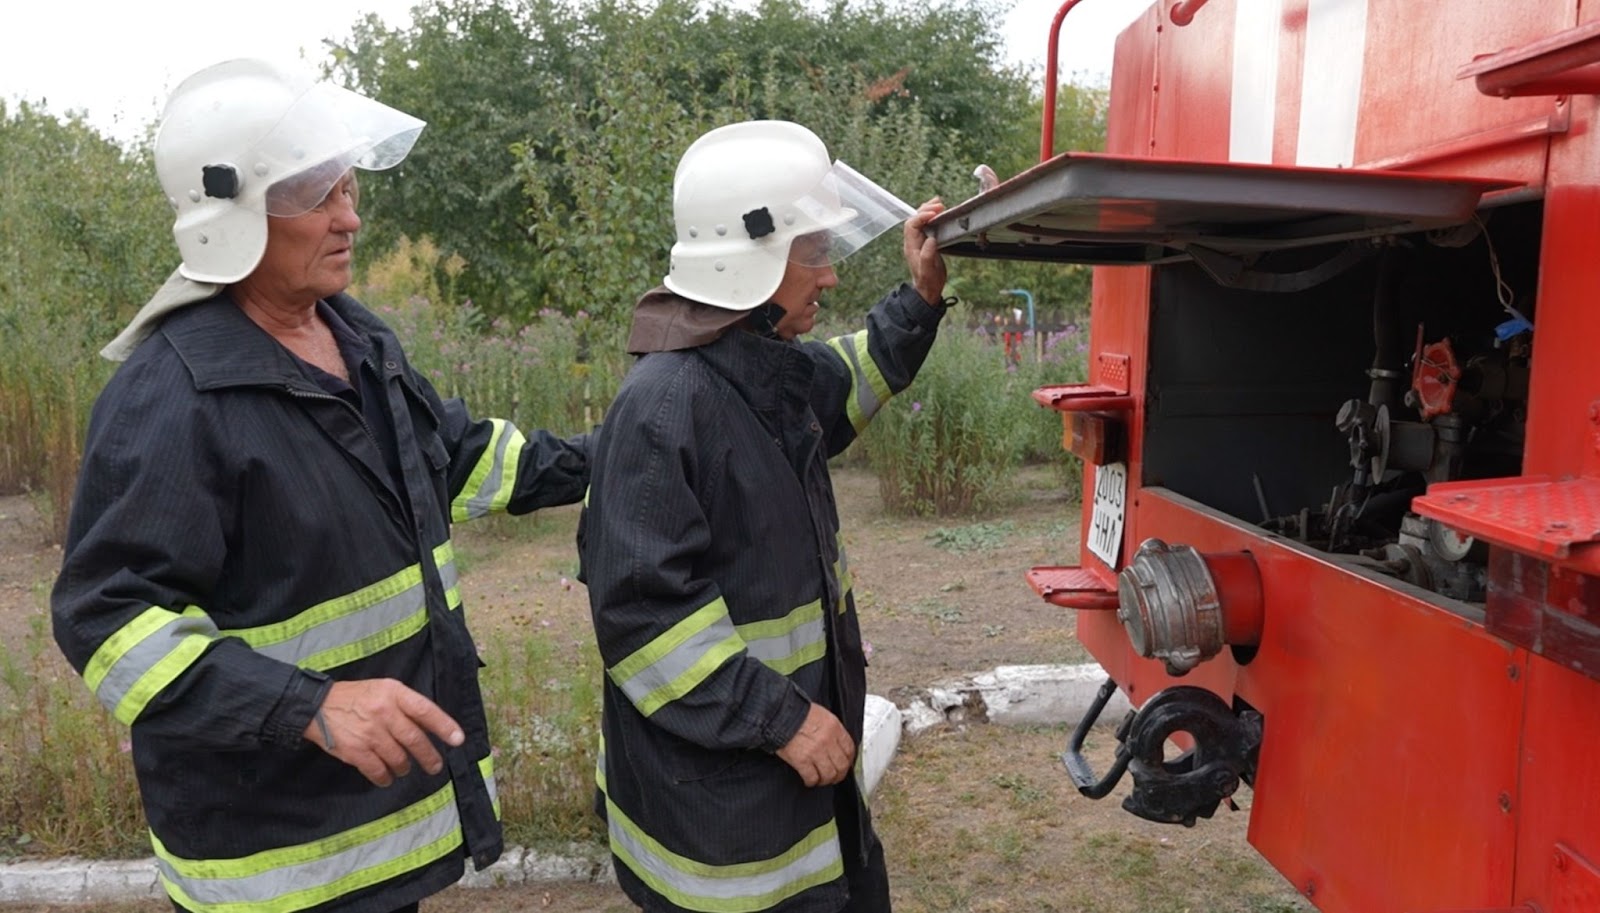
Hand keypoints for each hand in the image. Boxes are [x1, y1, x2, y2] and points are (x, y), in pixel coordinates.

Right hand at [305, 679, 464, 786]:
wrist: (318, 706)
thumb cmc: (358, 697)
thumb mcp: (384, 689)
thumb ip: (406, 705)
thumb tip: (431, 728)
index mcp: (394, 693)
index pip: (425, 710)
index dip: (444, 726)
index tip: (458, 740)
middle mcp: (384, 712)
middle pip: (415, 739)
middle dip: (429, 757)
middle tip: (435, 767)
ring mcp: (369, 733)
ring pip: (398, 758)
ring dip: (404, 767)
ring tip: (405, 768)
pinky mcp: (355, 752)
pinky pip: (378, 771)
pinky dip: (385, 778)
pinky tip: (387, 777)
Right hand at [776, 703, 855, 786]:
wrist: (779, 714)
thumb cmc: (796, 712)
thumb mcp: (821, 714)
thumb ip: (831, 728)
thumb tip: (835, 741)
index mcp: (834, 728)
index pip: (849, 749)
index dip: (848, 759)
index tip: (845, 763)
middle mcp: (828, 741)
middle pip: (842, 765)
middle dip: (839, 774)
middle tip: (835, 776)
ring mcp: (816, 752)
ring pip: (829, 774)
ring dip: (826, 780)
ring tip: (821, 780)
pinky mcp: (802, 761)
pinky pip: (812, 777)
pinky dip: (811, 782)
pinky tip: (809, 780)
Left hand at [903, 197, 947, 306]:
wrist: (928, 289)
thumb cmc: (928, 281)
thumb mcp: (928, 270)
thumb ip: (927, 255)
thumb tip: (930, 239)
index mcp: (911, 246)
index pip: (911, 225)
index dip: (921, 216)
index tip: (934, 213)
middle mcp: (913, 241)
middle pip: (915, 219)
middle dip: (925, 210)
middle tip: (939, 205)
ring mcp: (919, 241)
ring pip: (920, 221)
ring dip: (928, 210)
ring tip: (939, 203)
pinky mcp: (927, 242)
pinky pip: (927, 225)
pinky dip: (933, 217)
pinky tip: (940, 213)